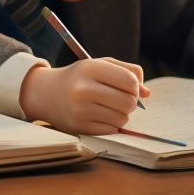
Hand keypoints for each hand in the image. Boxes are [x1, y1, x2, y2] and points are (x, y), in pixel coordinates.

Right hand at [18, 57, 151, 134]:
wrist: (46, 93)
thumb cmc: (79, 78)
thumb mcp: (98, 65)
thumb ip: (127, 71)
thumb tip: (147, 93)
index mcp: (89, 68)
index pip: (129, 81)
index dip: (135, 87)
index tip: (128, 88)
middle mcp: (83, 89)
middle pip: (129, 101)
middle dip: (130, 102)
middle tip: (119, 99)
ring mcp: (80, 109)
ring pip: (122, 118)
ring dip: (121, 114)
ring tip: (108, 107)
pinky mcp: (80, 126)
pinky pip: (112, 130)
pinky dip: (111, 124)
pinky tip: (99, 116)